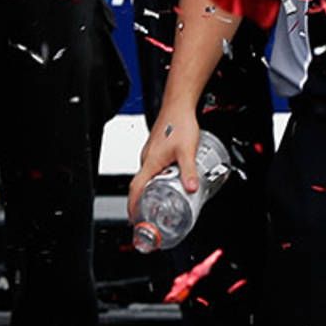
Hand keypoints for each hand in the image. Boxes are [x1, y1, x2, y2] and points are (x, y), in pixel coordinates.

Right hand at [128, 108, 202, 222]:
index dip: (133, 205)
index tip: (134, 218)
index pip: (135, 188)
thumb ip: (189, 171)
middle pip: (140, 185)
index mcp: (150, 162)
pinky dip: (158, 179)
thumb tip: (191, 188)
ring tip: (163, 202)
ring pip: (147, 177)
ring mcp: (151, 154)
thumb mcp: (187, 151)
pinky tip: (171, 180)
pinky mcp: (156, 150)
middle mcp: (147, 158)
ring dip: (152, 191)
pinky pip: (153, 169)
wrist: (177, 106)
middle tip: (151, 216)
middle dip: (142, 203)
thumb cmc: (178, 123)